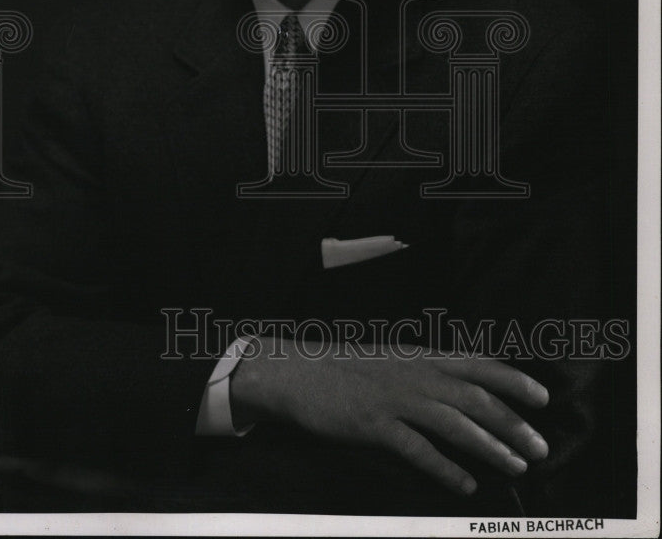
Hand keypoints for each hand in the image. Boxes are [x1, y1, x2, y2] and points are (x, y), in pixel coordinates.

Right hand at [230, 337, 548, 495]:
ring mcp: (395, 399)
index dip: (513, 380)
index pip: (477, 364)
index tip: (543, 396)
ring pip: (455, 424)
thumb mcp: (392, 359)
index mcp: (420, 355)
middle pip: (475, 398)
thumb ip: (425, 370)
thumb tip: (462, 387)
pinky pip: (418, 449)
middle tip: (541, 447)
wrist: (297, 371)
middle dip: (513, 422)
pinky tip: (466, 485)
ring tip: (517, 466)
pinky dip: (446, 469)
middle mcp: (414, 374)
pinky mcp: (375, 424)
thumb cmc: (346, 368)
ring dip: (490, 446)